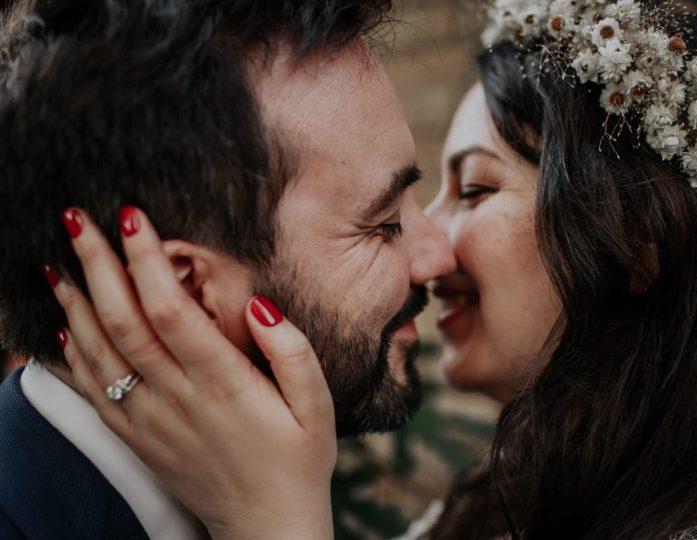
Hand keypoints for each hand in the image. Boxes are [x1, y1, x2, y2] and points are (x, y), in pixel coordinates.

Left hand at [50, 207, 335, 539]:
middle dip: (97, 266)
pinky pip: (94, 394)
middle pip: (124, 323)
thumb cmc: (298, 460)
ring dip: (74, 304)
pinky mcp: (139, 439)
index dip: (145, 262)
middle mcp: (179, 399)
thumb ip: (291, 350)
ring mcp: (152, 421)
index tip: (131, 216)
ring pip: (98, 355)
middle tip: (76, 219)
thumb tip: (258, 304)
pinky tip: (62, 328)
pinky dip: (72, 358)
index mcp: (225, 384)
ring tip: (57, 261)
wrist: (267, 526)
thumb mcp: (318, 404)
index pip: (171, 311)